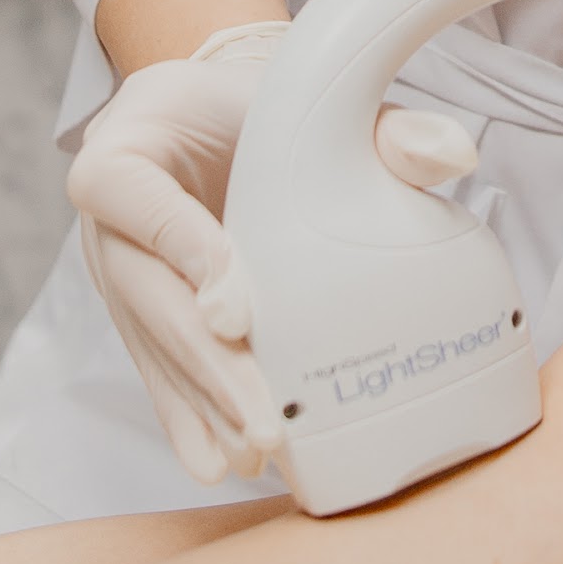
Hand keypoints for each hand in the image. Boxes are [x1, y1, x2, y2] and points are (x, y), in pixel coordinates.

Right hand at [68, 21, 479, 481]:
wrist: (210, 120)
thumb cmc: (257, 106)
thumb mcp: (312, 100)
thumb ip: (383, 124)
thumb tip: (456, 153)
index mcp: (125, 143)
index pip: (131, 193)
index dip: (181, 247)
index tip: (235, 309)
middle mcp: (106, 220)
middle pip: (146, 294)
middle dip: (208, 362)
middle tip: (267, 418)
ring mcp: (117, 275)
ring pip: (155, 345)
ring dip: (207, 402)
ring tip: (260, 450)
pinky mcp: (137, 319)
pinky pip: (159, 372)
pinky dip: (191, 417)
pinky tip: (221, 463)